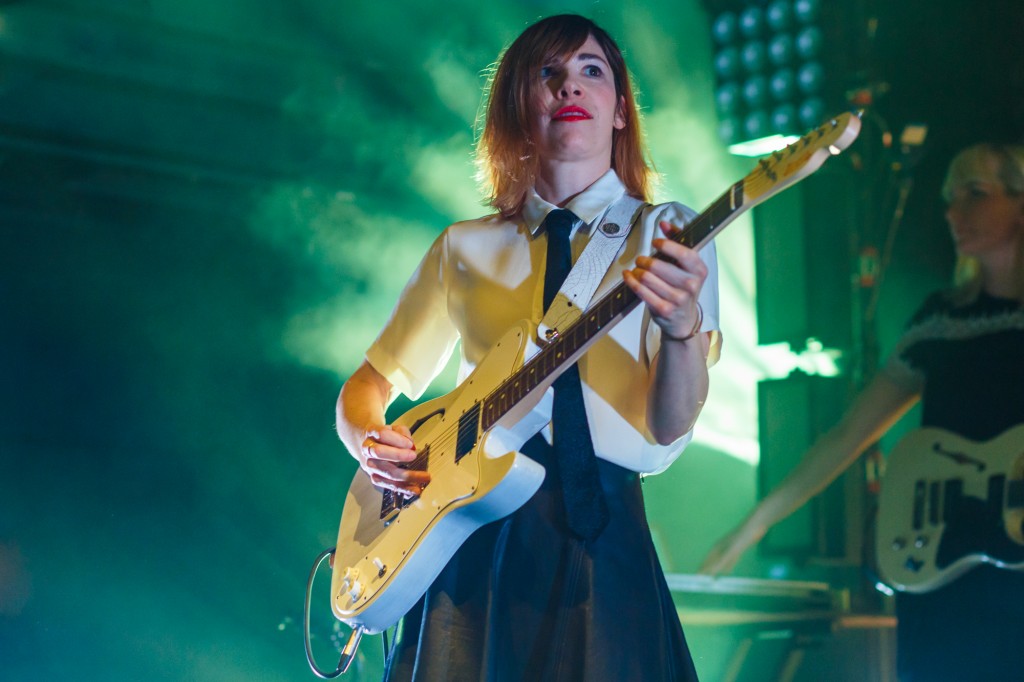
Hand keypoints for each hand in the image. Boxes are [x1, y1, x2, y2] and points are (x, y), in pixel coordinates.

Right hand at [358, 424, 429, 495]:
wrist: (369, 445)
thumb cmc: (386, 437)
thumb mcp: (395, 429)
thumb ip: (403, 434)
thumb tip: (411, 446)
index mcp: (372, 433)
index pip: (382, 434)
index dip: (397, 439)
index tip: (410, 444)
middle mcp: (368, 450)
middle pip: (379, 452)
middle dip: (398, 455)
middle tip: (413, 456)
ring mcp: (371, 465)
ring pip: (386, 472)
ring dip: (406, 476)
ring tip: (422, 477)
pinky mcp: (375, 478)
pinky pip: (389, 485)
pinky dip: (403, 488)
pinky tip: (415, 489)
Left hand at [623, 221, 707, 339]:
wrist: (683, 319)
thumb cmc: (683, 287)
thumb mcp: (687, 266)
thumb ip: (677, 241)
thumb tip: (664, 224)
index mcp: (699, 270)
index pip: (684, 254)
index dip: (667, 245)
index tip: (655, 242)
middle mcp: (691, 285)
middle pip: (658, 265)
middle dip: (644, 260)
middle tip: (641, 260)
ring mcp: (678, 299)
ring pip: (647, 278)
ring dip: (637, 271)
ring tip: (637, 270)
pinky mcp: (664, 309)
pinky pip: (641, 291)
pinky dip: (631, 281)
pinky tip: (628, 276)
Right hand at [698, 520, 763, 575]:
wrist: (753, 527)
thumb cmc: (741, 538)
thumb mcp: (731, 551)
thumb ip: (722, 561)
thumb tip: (713, 572)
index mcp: (718, 547)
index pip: (707, 560)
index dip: (702, 567)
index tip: (697, 576)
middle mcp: (721, 548)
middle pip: (712, 560)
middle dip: (707, 568)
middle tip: (702, 578)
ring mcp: (730, 548)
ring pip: (720, 561)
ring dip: (716, 568)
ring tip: (712, 575)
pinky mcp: (738, 549)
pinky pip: (730, 560)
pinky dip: (727, 566)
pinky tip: (728, 571)